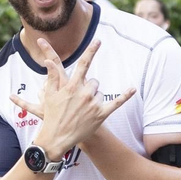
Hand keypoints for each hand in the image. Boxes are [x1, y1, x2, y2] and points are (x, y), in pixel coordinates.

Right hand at [10, 38, 134, 157]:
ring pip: (100, 93)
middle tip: (79, 101)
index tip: (98, 41)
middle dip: (88, 88)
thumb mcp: (49, 95)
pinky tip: (132, 89)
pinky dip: (125, 96)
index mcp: (72, 86)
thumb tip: (48, 61)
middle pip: (94, 82)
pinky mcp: (101, 114)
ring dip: (94, 98)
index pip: (83, 64)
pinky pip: (116, 103)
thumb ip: (52, 77)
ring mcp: (93, 104)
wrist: (57, 138)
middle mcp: (84, 93)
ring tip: (83, 110)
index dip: (91, 51)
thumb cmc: (52, 116)